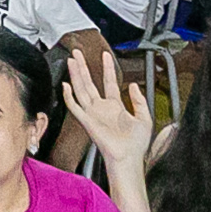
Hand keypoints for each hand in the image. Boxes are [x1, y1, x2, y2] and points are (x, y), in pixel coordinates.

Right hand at [64, 49, 154, 182]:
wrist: (129, 158)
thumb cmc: (136, 144)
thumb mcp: (144, 118)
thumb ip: (139, 100)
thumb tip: (132, 85)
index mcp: (115, 107)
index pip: (109, 82)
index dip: (107, 68)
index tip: (105, 55)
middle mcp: (101, 109)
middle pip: (89, 83)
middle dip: (83, 66)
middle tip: (77, 53)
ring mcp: (93, 114)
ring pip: (81, 90)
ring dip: (75, 75)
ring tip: (71, 61)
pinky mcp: (87, 121)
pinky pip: (75, 107)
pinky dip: (69, 96)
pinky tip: (65, 85)